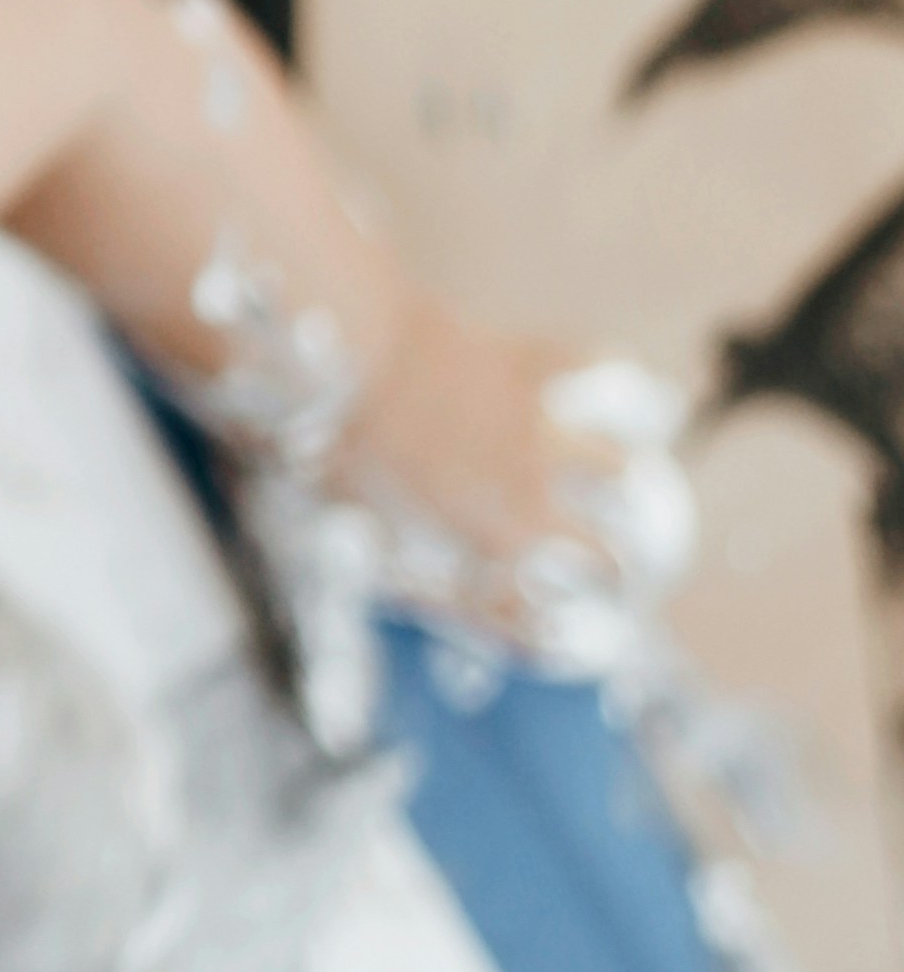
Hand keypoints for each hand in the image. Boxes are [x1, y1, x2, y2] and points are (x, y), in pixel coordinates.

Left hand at [333, 301, 692, 664]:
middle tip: (620, 558)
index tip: (572, 613)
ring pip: (613, 458)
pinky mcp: (534, 366)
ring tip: (624, 473)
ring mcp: (539, 426)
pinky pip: (594, 366)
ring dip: (620, 471)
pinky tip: (621, 372)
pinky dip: (611, 371)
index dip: (564, 611)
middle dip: (618, 558)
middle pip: (606, 539)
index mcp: (488, 537)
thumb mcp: (368, 525)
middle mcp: (529, 489)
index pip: (544, 597)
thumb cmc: (347, 449)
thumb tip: (417, 566)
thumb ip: (408, 557)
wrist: (357, 359)